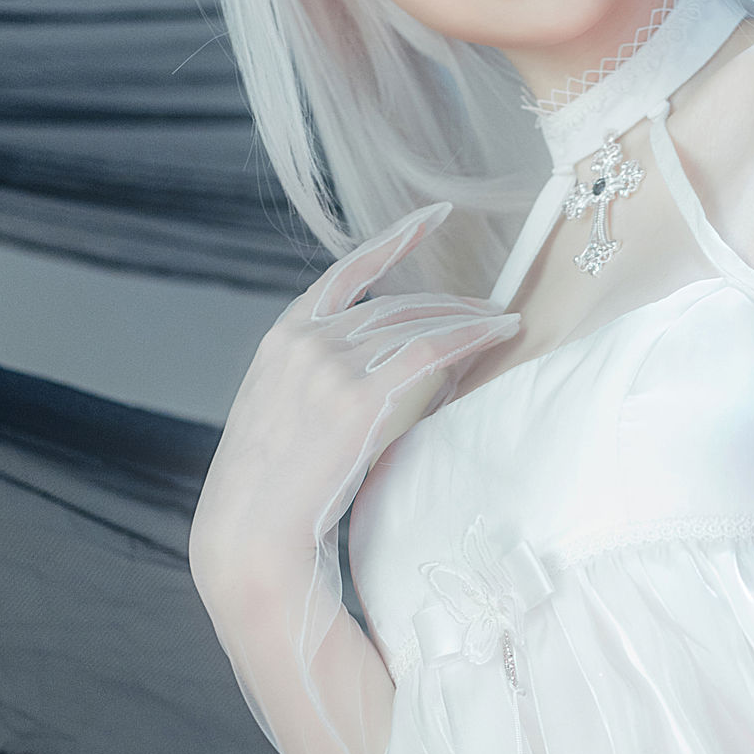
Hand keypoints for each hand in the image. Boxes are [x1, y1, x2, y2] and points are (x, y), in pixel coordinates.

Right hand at [190, 202, 518, 606]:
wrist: (249, 534)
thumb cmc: (272, 493)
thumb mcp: (285, 417)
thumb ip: (328, 384)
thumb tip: (394, 375)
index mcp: (283, 338)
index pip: (345, 273)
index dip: (394, 241)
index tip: (434, 219)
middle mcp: (306, 340)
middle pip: (393, 303)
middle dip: (447, 302)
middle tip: (490, 308)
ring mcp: (331, 366)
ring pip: (416, 323)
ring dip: (466, 318)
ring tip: (504, 324)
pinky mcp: (359, 399)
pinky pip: (430, 351)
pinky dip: (471, 336)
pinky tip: (502, 333)